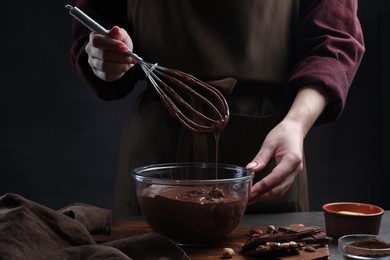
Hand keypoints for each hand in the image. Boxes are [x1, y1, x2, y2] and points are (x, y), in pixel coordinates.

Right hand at [85, 26, 135, 80]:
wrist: (121, 53)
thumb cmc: (120, 43)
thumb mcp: (122, 35)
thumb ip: (119, 33)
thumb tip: (116, 29)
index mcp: (94, 38)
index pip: (97, 41)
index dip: (112, 45)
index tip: (125, 48)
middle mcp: (90, 50)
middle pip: (103, 55)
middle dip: (120, 57)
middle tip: (131, 58)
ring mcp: (93, 62)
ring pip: (105, 67)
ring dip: (120, 66)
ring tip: (129, 63)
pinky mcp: (98, 73)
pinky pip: (107, 76)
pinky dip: (118, 73)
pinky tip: (124, 68)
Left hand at [246, 86, 327, 204]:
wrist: (295, 129)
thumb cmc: (283, 133)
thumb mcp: (270, 143)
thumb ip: (261, 157)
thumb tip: (250, 169)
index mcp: (292, 160)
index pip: (276, 177)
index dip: (263, 186)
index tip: (251, 191)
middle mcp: (295, 169)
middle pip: (279, 188)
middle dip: (264, 196)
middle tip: (249, 199)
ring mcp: (294, 172)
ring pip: (281, 190)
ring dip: (267, 196)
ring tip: (252, 199)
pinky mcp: (290, 173)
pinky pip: (281, 186)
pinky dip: (271, 191)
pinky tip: (260, 193)